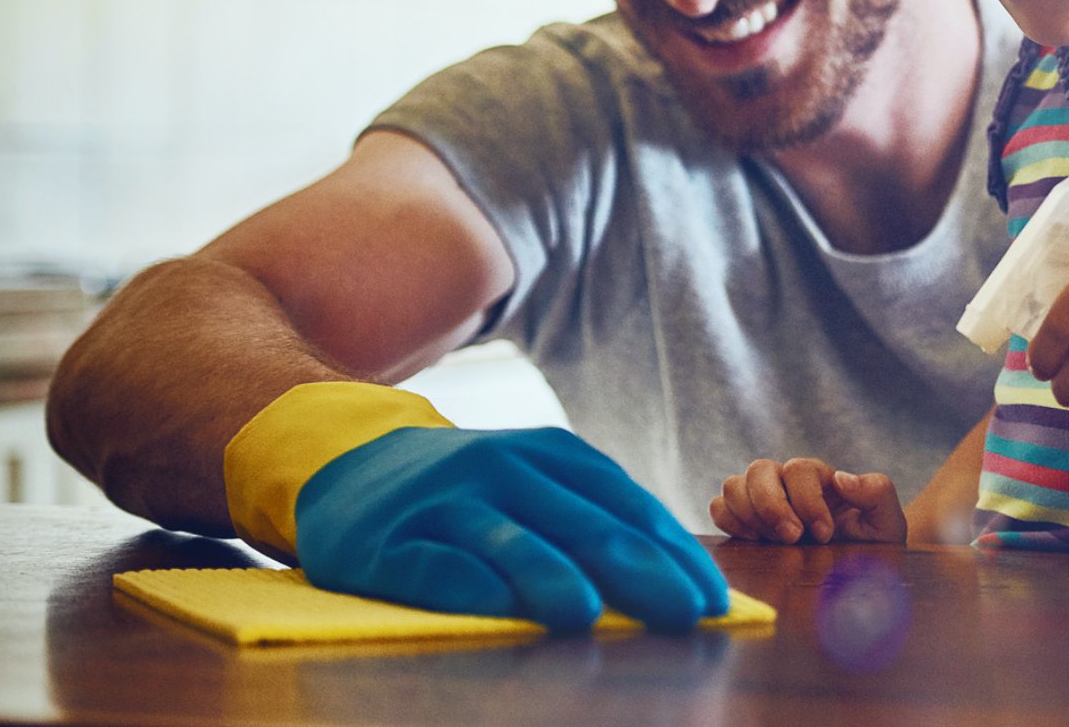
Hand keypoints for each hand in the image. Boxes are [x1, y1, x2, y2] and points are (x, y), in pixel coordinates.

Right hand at [293, 426, 727, 632]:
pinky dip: (465, 584)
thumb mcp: (536, 486)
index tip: (716, 601)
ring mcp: (446, 502)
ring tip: (586, 613)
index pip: (627, 503)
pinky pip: (432, 564)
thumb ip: (595, 522)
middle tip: (684, 613)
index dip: (675, 552)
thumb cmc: (473, 492)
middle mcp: (504, 469)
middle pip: (583, 523)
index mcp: (552, 455)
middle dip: (640, 570)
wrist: (352, 465)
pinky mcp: (388, 542)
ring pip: (509, 539)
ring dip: (549, 575)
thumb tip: (680, 583)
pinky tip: (496, 607)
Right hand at [711, 457, 906, 544]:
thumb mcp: (887, 520)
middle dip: (772, 505)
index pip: (799, 469)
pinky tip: (755, 542)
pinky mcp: (745, 522)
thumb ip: (877, 492)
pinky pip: (719, 507)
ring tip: (772, 540)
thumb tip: (842, 478)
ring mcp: (762, 501)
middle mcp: (786, 483)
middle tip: (793, 538)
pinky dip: (729, 521)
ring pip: (734, 485)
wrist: (858, 576)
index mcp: (820, 478)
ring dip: (748, 513)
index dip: (807, 500)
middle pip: (759, 468)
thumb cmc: (872, 544)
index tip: (824, 534)